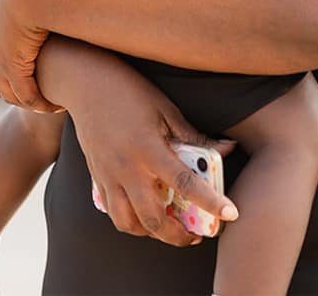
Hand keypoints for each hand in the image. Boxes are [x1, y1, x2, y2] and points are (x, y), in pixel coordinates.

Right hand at [58, 45, 237, 245]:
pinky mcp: (97, 177)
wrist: (85, 82)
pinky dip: (130, 221)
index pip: (185, 183)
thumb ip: (195, 136)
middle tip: (195, 235)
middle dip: (177, 236)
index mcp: (148, 149)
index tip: (231, 214)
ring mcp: (108, 176)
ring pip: (128, 223)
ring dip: (151, 233)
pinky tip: (144, 213)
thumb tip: (227, 149)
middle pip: (153, 219)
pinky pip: (113, 212)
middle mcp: (126, 168)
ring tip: (168, 227)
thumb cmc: (129, 91)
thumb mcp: (166, 109)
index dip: (211, 202)